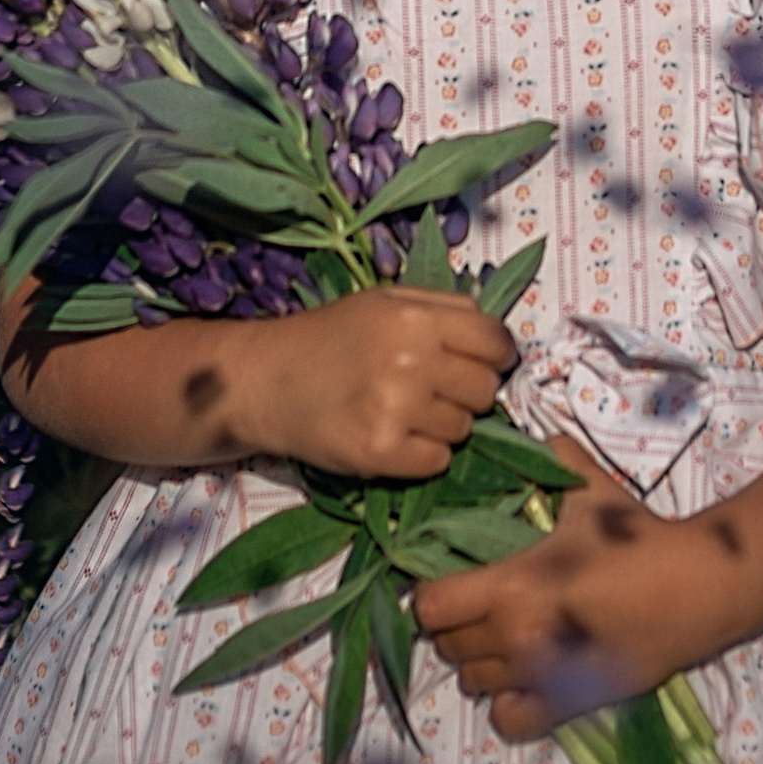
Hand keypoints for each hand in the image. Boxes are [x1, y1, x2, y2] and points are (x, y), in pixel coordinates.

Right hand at [239, 286, 517, 480]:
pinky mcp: (380, 452)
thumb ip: (443, 309)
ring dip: (443, 424)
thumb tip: (497, 337)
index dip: (496, 355)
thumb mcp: (385, 301)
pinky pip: (438, 461)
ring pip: (464, 429)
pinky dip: (424, 455)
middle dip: (467, 391)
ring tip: (403, 410)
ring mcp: (396, 408)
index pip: (495, 341)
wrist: (265, 380)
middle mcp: (411, 360)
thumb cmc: (328, 337)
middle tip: (431, 389)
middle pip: (485, 389)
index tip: (482, 362)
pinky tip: (395, 437)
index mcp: (416, 317)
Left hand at [412, 476, 728, 739]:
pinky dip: (507, 703)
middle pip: (447, 646)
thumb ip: (552, 461)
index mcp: (510, 585)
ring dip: (479, 660)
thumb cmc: (637, 540)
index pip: (430, 605)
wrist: (694, 589)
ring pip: (472, 682)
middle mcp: (514, 637)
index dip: (432, 591)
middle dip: (455, 624)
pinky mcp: (567, 705)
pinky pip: (510, 720)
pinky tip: (522, 678)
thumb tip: (530, 436)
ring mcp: (539, 677)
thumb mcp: (589, 492)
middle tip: (478, 604)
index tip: (451, 579)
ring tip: (502, 637)